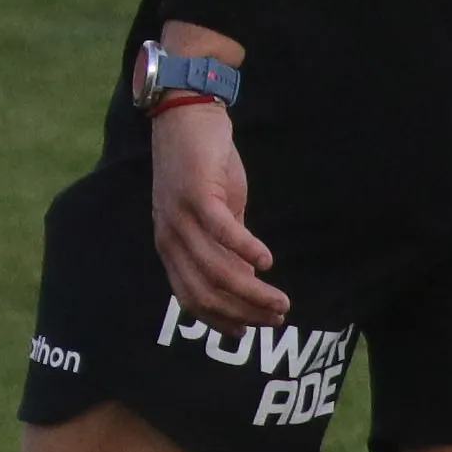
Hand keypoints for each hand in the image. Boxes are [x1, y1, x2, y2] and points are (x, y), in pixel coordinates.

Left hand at [143, 90, 289, 331]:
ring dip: (253, 291)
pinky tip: (268, 262)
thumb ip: (225, 250)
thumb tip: (248, 284)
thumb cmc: (204, 170)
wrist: (187, 119)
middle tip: (277, 317)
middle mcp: (170, 238)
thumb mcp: (215, 216)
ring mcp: (181, 218)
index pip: (190, 299)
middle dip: (244, 313)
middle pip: (206, 292)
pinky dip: (247, 251)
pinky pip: (222, 233)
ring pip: (217, 270)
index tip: (250, 332)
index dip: (220, 320)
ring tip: (281, 300)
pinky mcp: (197, 195)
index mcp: (171, 247)